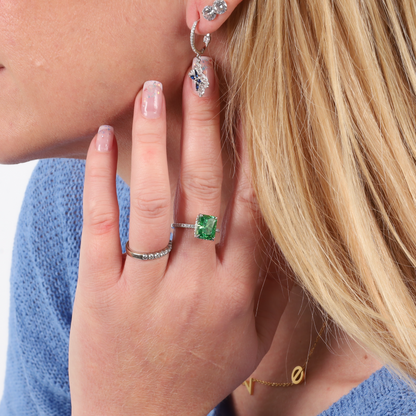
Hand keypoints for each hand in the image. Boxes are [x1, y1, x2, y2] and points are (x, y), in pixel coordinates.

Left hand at [69, 62, 292, 415]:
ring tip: (150, 95)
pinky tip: (103, 141)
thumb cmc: (198, 374)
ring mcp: (144, 286)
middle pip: (202, 191)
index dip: (252, 156)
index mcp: (233, 293)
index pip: (249, 210)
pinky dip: (100, 178)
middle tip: (201, 77)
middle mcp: (193, 284)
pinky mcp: (100, 290)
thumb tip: (282, 232)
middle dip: (204, 127)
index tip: (249, 112)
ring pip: (151, 200)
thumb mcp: (250, 340)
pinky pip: (101, 224)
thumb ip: (269, 288)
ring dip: (152, 142)